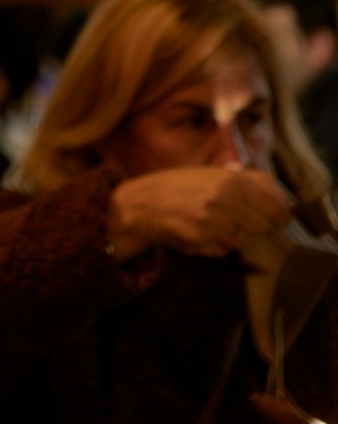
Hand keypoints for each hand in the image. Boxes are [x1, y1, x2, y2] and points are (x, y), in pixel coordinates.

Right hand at [107, 167, 292, 260]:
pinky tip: (200, 232)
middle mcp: (225, 199)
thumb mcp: (214, 174)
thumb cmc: (179, 186)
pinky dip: (217, 244)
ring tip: (214, 223)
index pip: (277, 205)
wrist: (143, 203)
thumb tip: (281, 198)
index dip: (279, 214)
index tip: (275, 217)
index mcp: (232, 180)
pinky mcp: (202, 240)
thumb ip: (247, 183)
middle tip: (236, 219)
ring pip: (245, 239)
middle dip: (255, 225)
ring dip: (235, 235)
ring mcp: (214, 221)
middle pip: (265, 225)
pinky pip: (225, 249)